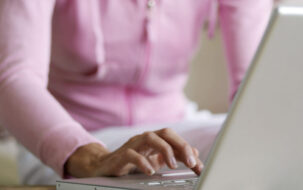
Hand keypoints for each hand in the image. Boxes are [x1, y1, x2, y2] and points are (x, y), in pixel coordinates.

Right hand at [65, 128, 202, 177]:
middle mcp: (145, 138)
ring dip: (165, 150)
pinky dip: (142, 161)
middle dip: (180, 146)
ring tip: (173, 165)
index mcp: (155, 139)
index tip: (198, 165)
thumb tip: (194, 153)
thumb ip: (173, 155)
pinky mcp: (121, 154)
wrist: (104, 165)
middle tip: (191, 163)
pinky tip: (150, 171)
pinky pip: (131, 154)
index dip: (188, 149)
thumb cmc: (132, 160)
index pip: (174, 138)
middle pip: (165, 133)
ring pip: (150, 138)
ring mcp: (132, 145)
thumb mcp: (156, 159)